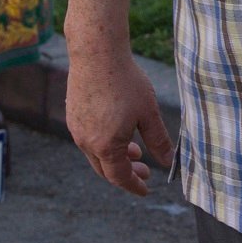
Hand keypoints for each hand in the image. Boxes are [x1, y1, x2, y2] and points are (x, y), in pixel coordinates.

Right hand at [65, 43, 174, 196]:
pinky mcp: (72, 115)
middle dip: (126, 173)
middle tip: (145, 170)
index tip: (145, 189)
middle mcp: (86, 142)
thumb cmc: (126, 82)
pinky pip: (88, 139)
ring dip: (116, 157)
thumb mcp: (149, 113)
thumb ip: (158, 141)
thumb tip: (169, 162)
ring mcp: (76, 129)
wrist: (97, 54)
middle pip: (105, 169)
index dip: (134, 185)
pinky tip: (119, 131)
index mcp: (105, 146)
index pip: (119, 177)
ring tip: (135, 150)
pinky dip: (104, 143)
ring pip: (96, 154)